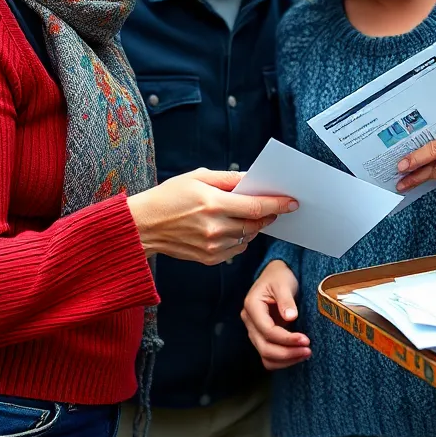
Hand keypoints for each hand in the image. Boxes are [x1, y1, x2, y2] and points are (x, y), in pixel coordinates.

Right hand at [128, 169, 297, 265]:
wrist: (143, 226)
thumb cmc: (169, 196)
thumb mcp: (198, 177)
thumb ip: (229, 179)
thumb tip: (253, 179)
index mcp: (213, 204)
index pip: (256, 207)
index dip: (278, 204)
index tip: (292, 202)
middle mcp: (215, 228)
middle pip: (256, 224)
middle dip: (269, 215)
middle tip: (274, 207)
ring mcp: (212, 247)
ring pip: (248, 237)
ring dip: (254, 227)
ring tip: (248, 215)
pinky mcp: (209, 259)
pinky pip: (236, 250)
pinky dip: (240, 239)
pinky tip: (231, 228)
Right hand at [241, 260, 311, 370]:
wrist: (275, 275)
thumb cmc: (279, 276)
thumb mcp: (283, 283)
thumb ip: (286, 300)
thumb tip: (291, 317)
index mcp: (252, 306)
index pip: (267, 330)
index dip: (286, 338)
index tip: (306, 340)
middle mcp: (250, 321)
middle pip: (264, 347)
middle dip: (287, 353)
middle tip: (308, 350)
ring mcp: (255, 331)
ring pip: (265, 356)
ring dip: (285, 360)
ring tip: (306, 354)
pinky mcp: (262, 337)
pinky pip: (269, 356)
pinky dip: (282, 360)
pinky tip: (298, 354)